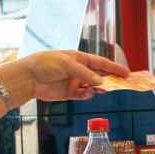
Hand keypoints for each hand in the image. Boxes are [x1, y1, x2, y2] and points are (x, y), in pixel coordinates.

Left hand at [8, 51, 130, 102]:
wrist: (28, 77)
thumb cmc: (45, 63)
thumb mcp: (67, 64)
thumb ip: (85, 74)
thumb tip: (100, 83)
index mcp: (79, 58)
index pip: (101, 63)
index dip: (114, 67)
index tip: (127, 73)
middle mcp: (79, 70)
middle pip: (100, 75)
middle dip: (111, 79)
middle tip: (123, 84)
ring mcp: (75, 82)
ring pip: (94, 86)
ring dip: (101, 88)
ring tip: (107, 89)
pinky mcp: (70, 93)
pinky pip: (84, 95)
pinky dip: (89, 94)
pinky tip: (91, 92)